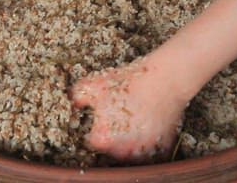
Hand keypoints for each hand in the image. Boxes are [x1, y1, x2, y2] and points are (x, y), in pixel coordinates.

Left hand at [70, 56, 190, 161]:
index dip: (92, 131)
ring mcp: (144, 154)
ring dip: (128, 146)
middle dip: (110, 140)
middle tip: (116, 120)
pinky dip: (147, 147)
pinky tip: (146, 128)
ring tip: (132, 124)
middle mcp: (122, 153)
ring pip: (130, 156)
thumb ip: (76, 97)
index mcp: (103, 140)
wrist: (164, 80)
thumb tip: (72, 104)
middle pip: (110, 153)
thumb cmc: (128, 83)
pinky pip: (149, 155)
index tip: (98, 121)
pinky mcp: (162, 152)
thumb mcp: (93, 85)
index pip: (90, 144)